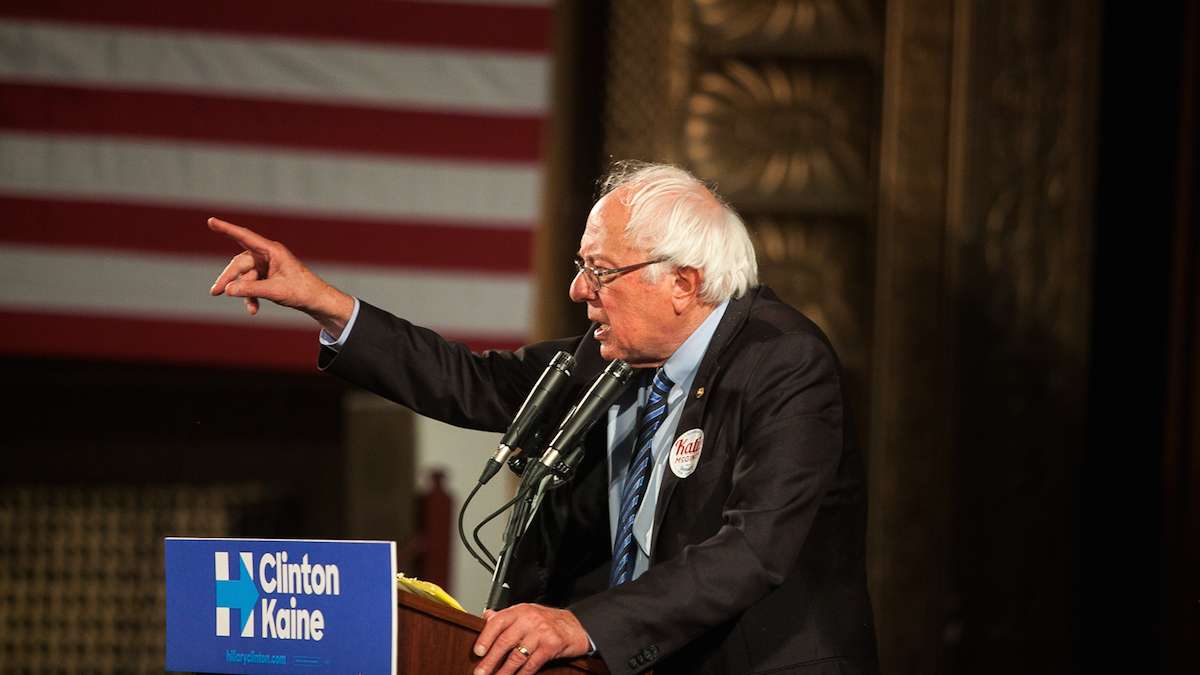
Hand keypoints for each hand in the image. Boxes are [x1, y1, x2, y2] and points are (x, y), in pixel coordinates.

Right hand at [207, 217, 353, 335]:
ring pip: (244, 276)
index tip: (210, 221)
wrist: (316, 300)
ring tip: (249, 309)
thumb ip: (251, 289)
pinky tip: (253, 310)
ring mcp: (266, 266)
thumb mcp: (275, 291)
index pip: (245, 237)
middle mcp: (267, 255)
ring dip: (243, 292)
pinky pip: (251, 284)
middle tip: (214, 292)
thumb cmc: (301, 290)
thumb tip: (228, 290)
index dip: (226, 229)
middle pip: (240, 263)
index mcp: (272, 250)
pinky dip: (251, 296)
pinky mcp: (266, 276)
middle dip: (229, 278)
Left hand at [472, 604, 589, 674]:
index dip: (486, 637)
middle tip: (480, 671)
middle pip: (505, 641)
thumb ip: (507, 616)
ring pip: (517, 655)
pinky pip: (532, 664)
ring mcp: (541, 633)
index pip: (498, 622)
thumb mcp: (527, 613)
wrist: (576, 626)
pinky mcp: (551, 646)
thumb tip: (487, 617)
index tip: (478, 651)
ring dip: (504, 671)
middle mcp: (530, 619)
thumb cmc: (549, 621)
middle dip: (490, 659)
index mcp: (520, 611)